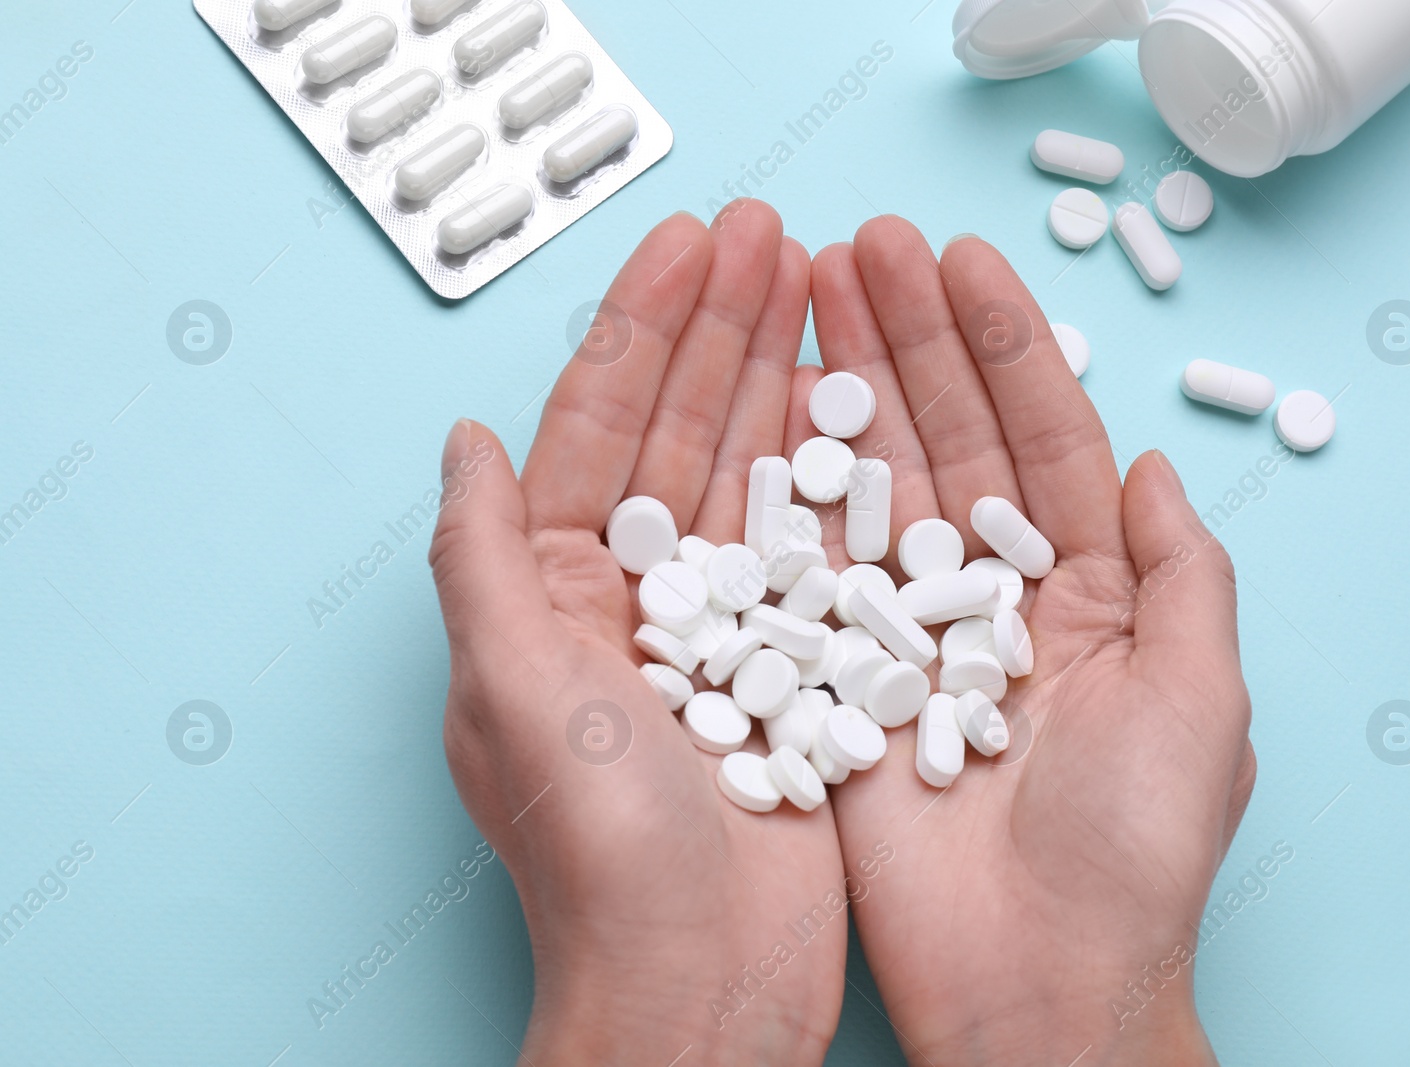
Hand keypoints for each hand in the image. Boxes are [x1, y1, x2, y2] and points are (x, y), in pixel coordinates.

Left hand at [427, 202, 846, 1065]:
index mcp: (548, 595)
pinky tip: (864, 403)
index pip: (594, 430)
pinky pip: (813, 548)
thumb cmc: (598, 852)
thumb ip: (478, 551)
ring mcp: (717, 632)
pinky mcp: (791, 667)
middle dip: (725, 330)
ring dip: (785, 379)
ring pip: (753, 477)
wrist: (702, 982)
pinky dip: (838, 473)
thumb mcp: (511, 684)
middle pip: (681, 433)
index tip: (690, 246)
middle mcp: (630, 603)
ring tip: (826, 288)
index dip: (642, 330)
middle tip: (776, 238)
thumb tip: (459, 436)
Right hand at [805, 218, 1255, 1065]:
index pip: (1045, 440)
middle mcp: (995, 600)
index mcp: (1090, 597)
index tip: (960, 259)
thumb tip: (1159, 466)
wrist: (1032, 988)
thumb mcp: (1202, 702)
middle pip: (949, 441)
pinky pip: (812, 568)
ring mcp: (910, 634)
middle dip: (910, 339)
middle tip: (861, 245)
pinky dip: (792, 487)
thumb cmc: (1132, 859)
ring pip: (875, 485)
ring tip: (809, 290)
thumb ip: (1185, 576)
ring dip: (848, 386)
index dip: (1003, 346)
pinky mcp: (838, 678)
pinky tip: (770, 404)